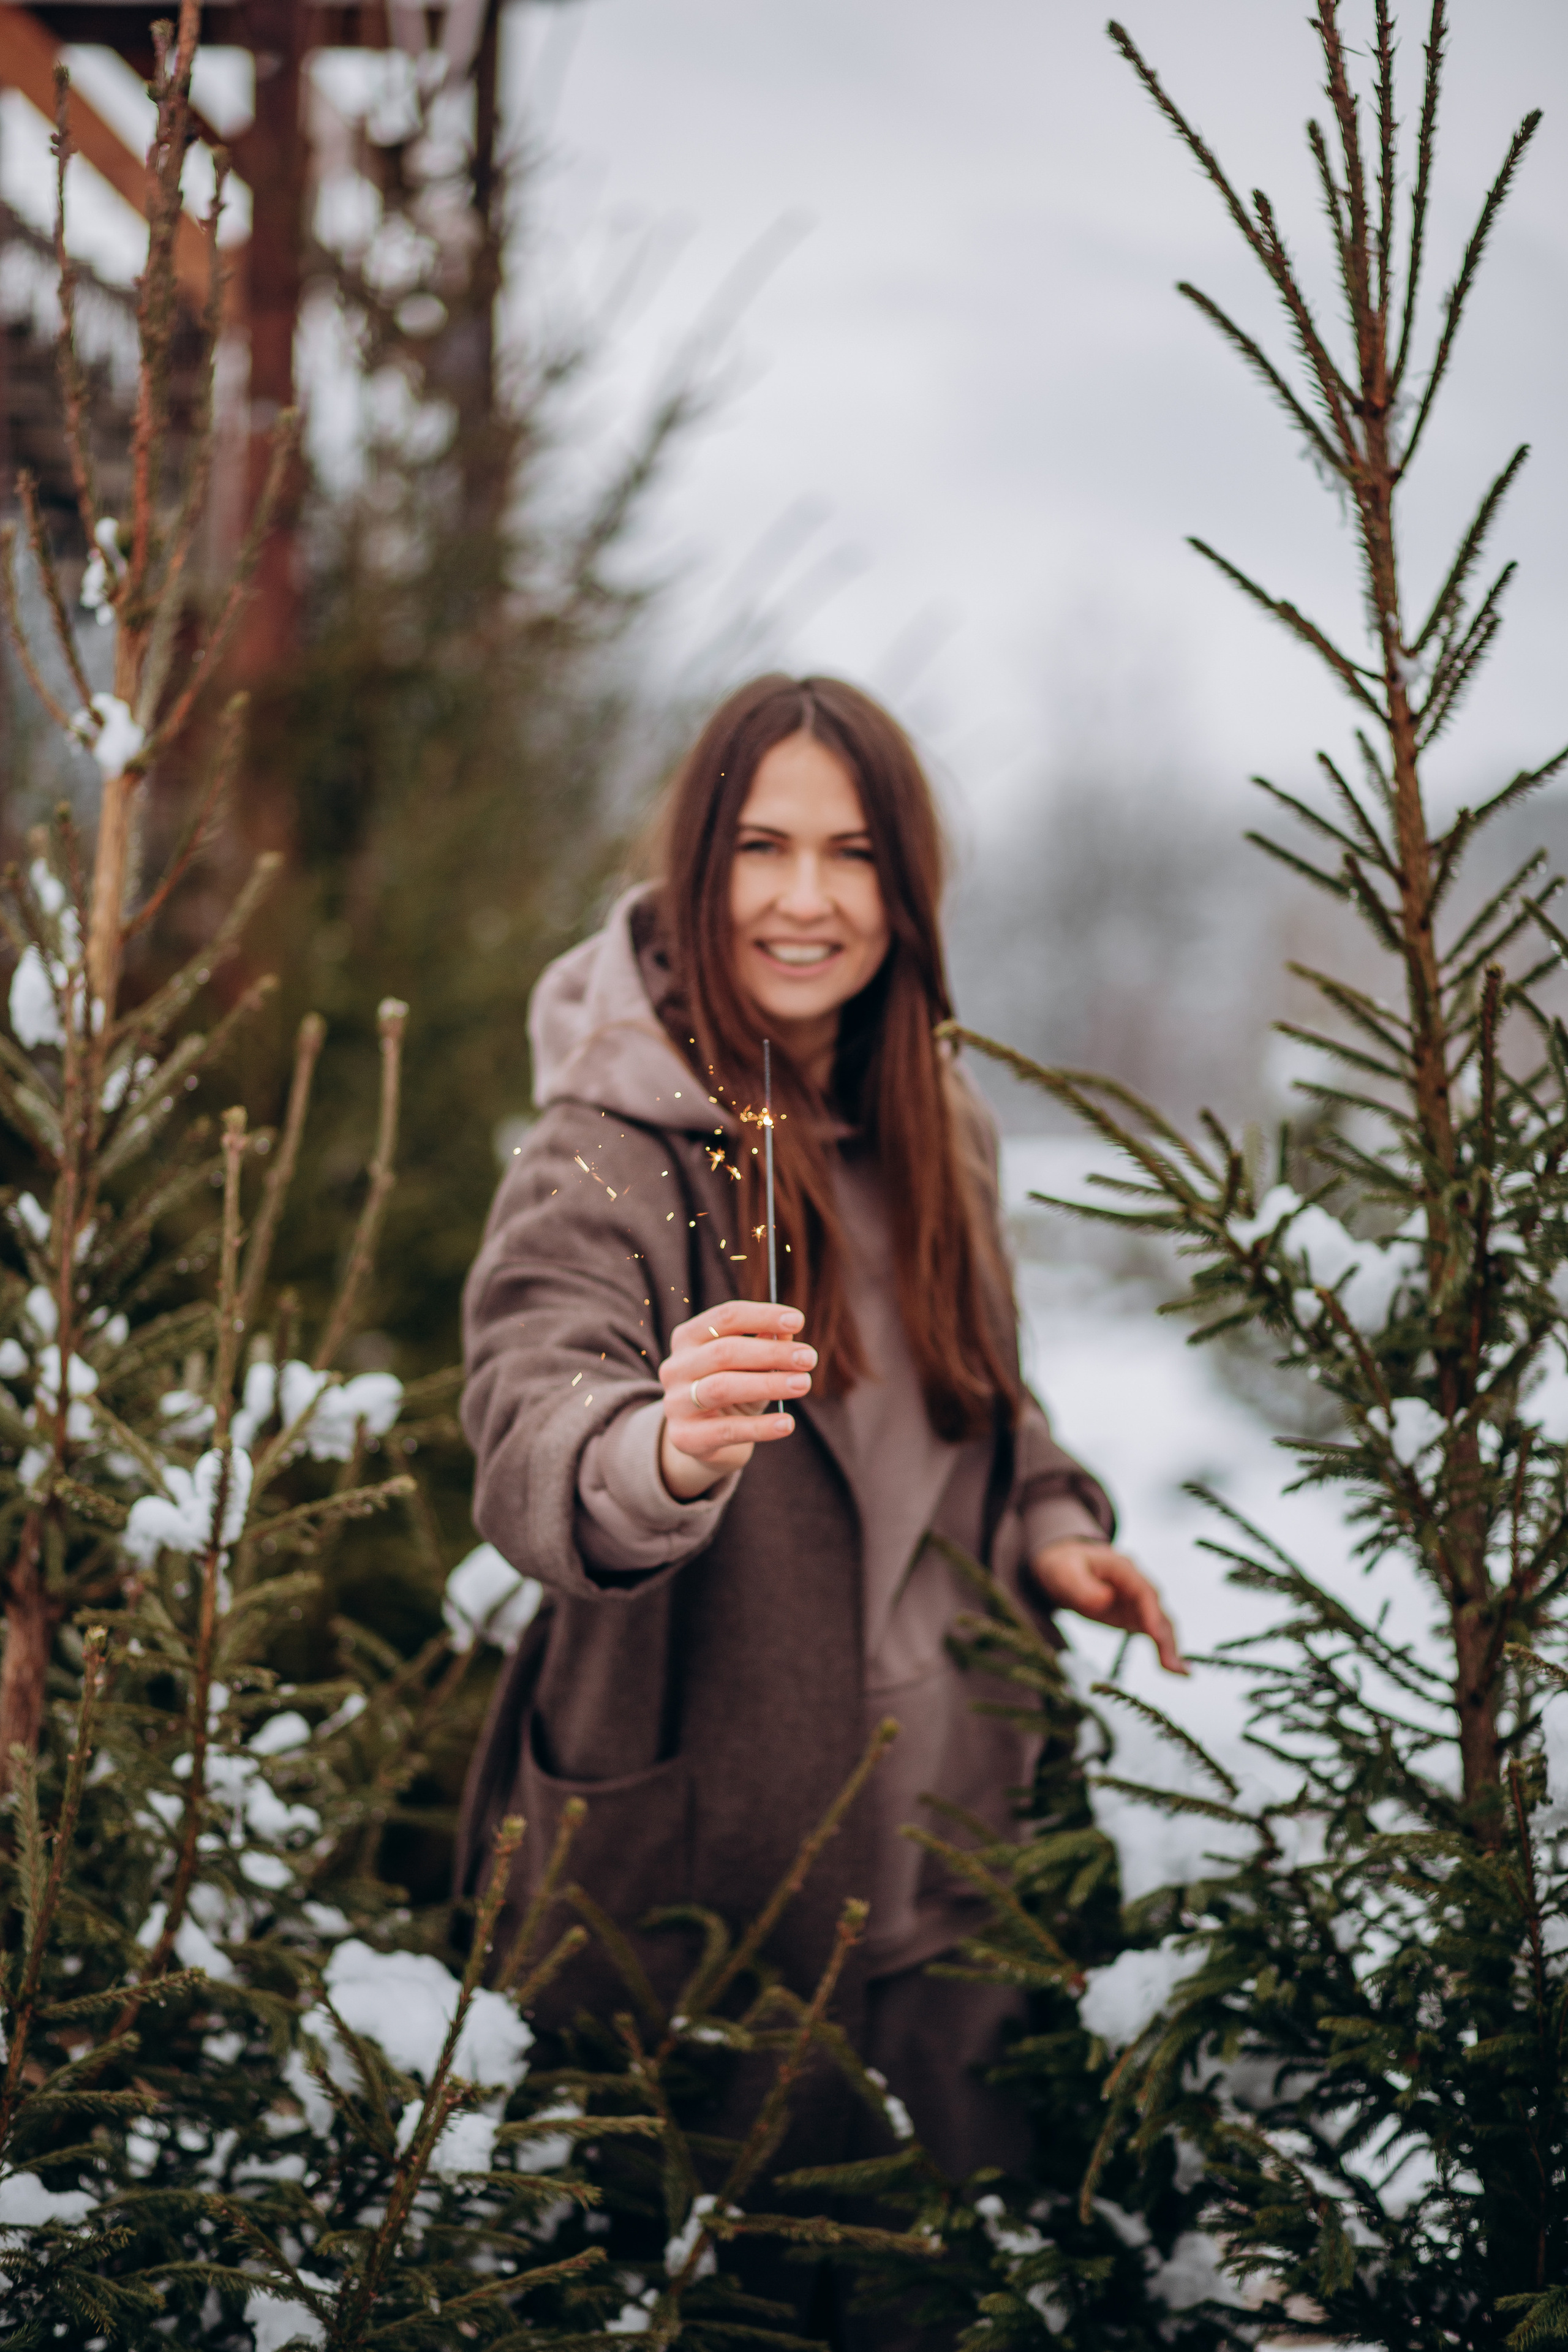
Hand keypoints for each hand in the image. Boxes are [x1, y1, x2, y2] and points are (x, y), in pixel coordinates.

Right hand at [657, 1300, 815, 1498]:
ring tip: (804, 1384)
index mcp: (688, 1338)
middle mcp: (675, 1367)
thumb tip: (787, 1330)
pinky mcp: (685, 1438)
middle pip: (724, 1351)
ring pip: (722, 1387)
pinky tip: (787, 1424)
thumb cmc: (733, 1390)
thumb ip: (765, 1343)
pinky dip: (760, 1427)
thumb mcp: (749, 1365)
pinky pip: (727, 1430)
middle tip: (809, 1358)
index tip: (798, 1320)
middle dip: (772, 1353)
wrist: (706, 1440)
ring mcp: (675, 1403)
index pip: (725, 1317)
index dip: (762, 1316)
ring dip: (768, 1384)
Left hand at [1029, 1539, 1186, 1674]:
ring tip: (1180, 1672)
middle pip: (1158, 1610)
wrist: (1064, 1568)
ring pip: (1161, 1624)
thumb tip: (1104, 1599)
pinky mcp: (1135, 1616)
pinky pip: (1154, 1633)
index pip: (1144, 1592)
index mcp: (1123, 1569)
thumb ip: (1082, 1586)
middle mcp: (1137, 1584)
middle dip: (1167, 1637)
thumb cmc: (1064, 1566)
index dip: (1152, 1614)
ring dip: (1171, 1647)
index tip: (1155, 1635)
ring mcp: (1138, 1602)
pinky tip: (1174, 1668)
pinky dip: (1164, 1649)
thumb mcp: (1065, 1573)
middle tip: (1173, 1665)